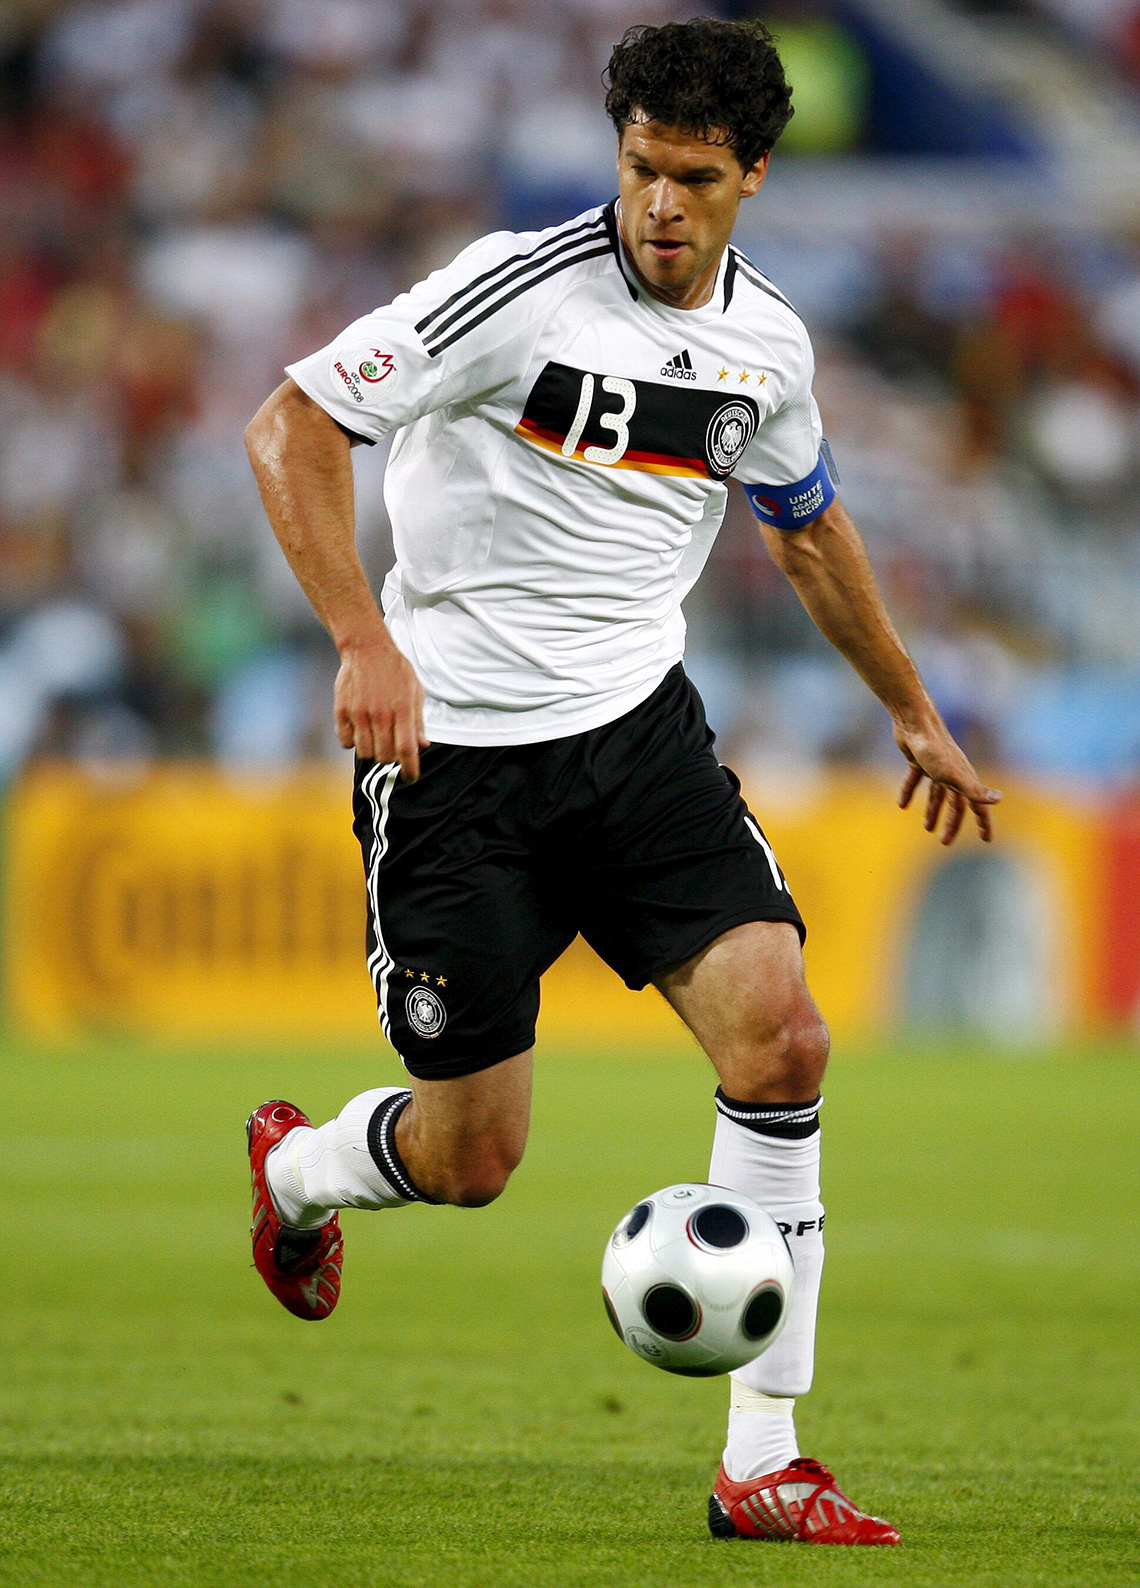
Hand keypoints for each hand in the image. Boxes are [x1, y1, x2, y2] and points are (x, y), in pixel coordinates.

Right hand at [334, 638, 429, 780]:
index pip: (406, 750)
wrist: (366, 648)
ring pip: (365, 753)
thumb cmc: (395, 671)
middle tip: (391, 747)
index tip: (411, 778)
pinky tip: (359, 729)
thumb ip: (418, 721)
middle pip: (384, 756)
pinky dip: (353, 741)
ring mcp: (359, 713)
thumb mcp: (415, 692)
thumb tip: (423, 746)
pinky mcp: (341, 710)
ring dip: (372, 751)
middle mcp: (380, 714)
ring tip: (375, 737)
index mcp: (402, 710)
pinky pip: (345, 741)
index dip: (410, 769)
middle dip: (390, 758)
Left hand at [895, 718, 1000, 844]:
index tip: (986, 839)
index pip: (977, 805)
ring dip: (933, 811)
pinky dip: (909, 792)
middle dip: (952, 823)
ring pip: (937, 794)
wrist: (914, 722)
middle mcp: (953, 773)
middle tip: (945, 842)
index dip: (983, 823)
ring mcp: (936, 766)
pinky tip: (902, 805)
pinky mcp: (918, 760)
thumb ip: (974, 790)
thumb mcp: (953, 775)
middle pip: (955, 804)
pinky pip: (915, 780)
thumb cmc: (934, 749)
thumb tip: (999, 799)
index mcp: (964, 778)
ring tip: (927, 828)